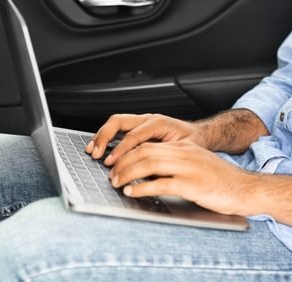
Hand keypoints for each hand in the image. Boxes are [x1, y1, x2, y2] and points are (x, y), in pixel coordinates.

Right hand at [85, 113, 205, 164]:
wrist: (199, 135)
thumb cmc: (192, 143)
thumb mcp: (183, 151)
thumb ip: (166, 158)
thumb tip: (150, 171)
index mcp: (160, 123)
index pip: (135, 135)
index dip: (121, 149)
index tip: (111, 161)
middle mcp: (149, 119)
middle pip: (120, 121)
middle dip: (105, 137)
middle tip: (96, 153)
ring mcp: (142, 122)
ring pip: (116, 122)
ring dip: (102, 136)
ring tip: (92, 150)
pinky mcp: (138, 127)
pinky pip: (118, 128)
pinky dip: (106, 137)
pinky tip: (99, 148)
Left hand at [108, 140, 254, 215]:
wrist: (245, 189)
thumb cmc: (221, 181)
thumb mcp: (196, 166)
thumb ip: (175, 165)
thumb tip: (148, 173)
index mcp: (185, 147)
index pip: (149, 144)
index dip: (128, 153)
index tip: (116, 164)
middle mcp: (185, 153)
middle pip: (145, 151)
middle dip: (123, 162)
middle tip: (112, 175)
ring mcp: (188, 167)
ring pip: (149, 163)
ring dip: (128, 173)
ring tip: (117, 183)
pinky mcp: (191, 184)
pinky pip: (160, 183)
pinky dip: (142, 187)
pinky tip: (132, 192)